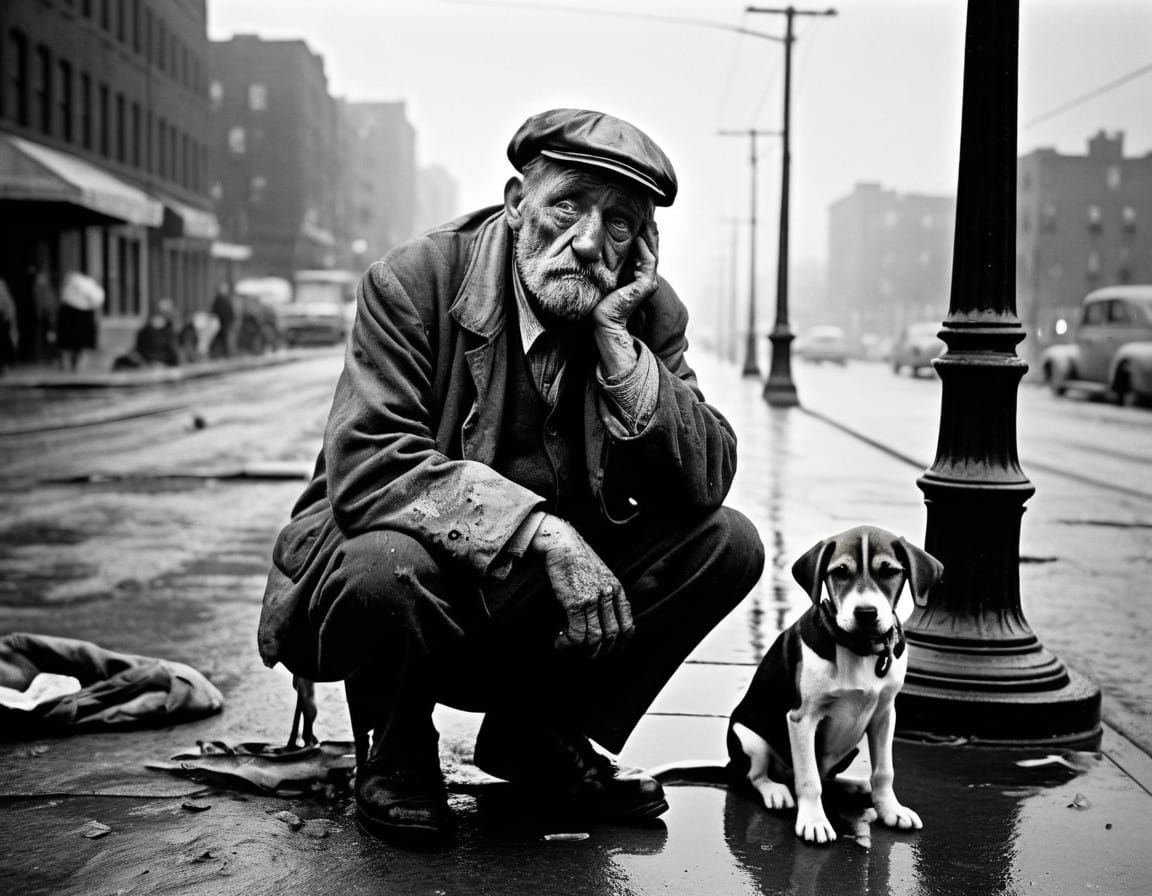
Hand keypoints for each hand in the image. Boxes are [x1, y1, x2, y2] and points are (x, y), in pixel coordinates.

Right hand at [529, 514, 634, 654]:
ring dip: (584, 650)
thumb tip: (604, 614)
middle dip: (602, 650)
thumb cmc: (578, 557)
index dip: (622, 641)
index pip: (628, 623)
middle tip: (590, 655)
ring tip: (572, 649)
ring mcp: (593, 600)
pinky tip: (561, 642)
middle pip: (613, 634)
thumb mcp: (601, 573)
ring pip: (596, 638)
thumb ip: (607, 592)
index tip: (613, 648)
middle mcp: (608, 596)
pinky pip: (577, 634)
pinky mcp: (575, 603)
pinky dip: (569, 644)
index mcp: (617, 589)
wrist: (563, 543)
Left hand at [590, 219, 659, 331]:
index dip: (643, 233)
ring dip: (650, 236)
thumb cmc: (600, 299)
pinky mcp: (646, 285)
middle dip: (650, 231)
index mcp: (636, 274)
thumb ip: (610, 260)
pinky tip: (639, 238)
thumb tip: (599, 242)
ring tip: (647, 220)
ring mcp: (648, 281)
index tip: (638, 217)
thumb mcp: (605, 273)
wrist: (602, 318)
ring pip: (652, 253)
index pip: (643, 249)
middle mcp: (645, 277)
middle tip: (647, 213)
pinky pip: (648, 262)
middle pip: (651, 248)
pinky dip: (644, 249)